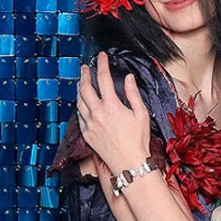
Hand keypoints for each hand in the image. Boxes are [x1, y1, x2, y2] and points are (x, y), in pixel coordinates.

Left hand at [75, 51, 153, 173]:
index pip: (103, 78)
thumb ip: (133, 94)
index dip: (102, 64)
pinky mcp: (87, 134)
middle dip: (84, 74)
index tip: (101, 56)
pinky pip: (79, 115)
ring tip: (81, 82)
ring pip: (79, 101)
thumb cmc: (138, 140)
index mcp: (111, 106)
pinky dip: (80, 105)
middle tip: (85, 67)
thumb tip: (128, 78)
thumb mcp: (141, 114)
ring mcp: (90, 124)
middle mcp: (97, 113)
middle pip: (85, 88)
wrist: (129, 163)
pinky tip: (82, 103)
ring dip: (79, 89)